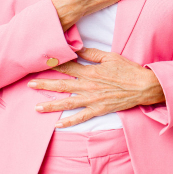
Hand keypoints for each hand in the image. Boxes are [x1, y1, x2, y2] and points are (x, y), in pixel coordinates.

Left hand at [28, 47, 165, 127]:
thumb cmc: (128, 70)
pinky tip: (57, 124)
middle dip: (44, 85)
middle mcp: (88, 86)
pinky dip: (69, 121)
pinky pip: (81, 117)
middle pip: (62, 85)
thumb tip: (76, 49)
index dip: (53, 65)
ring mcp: (92, 99)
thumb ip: (91, 53)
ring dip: (51, 105)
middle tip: (29, 85)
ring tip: (37, 107)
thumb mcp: (110, 57)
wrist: (143, 86)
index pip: (67, 67)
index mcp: (90, 71)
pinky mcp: (99, 109)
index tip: (40, 63)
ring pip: (67, 103)